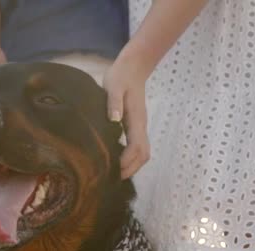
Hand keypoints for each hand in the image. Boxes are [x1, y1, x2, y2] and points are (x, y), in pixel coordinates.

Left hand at [103, 59, 149, 179]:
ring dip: (131, 166)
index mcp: (136, 119)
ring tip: (113, 174)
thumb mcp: (113, 85)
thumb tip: (114, 119)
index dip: (126, 162)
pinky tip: (114, 161)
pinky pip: (137, 147)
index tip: (111, 170)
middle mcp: (141, 126)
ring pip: (142, 153)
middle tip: (111, 179)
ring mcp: (140, 126)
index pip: (136, 147)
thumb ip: (113, 102)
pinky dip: (130, 158)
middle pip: (143, 155)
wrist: (133, 67)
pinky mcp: (135, 126)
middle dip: (130, 169)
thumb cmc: (120, 76)